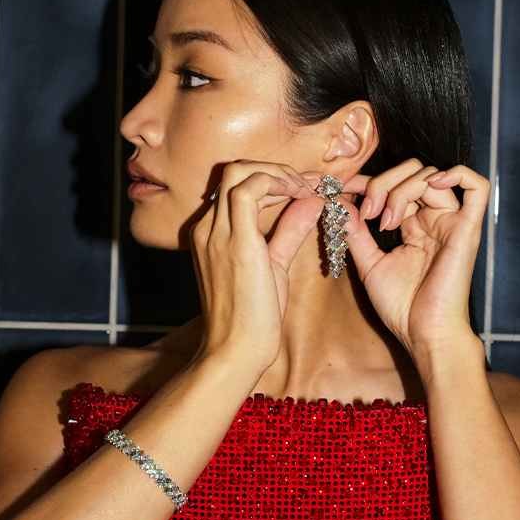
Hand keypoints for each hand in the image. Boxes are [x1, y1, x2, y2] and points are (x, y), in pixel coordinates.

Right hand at [190, 159, 328, 373]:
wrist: (235, 351)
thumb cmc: (251, 319)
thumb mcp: (274, 265)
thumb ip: (289, 230)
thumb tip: (312, 203)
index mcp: (211, 234)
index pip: (237, 186)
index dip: (273, 177)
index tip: (305, 186)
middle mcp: (208, 228)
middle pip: (235, 170)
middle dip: (276, 168)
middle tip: (308, 183)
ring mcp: (217, 233)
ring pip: (240, 172)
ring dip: (278, 172)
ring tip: (306, 187)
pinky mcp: (234, 242)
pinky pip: (249, 190)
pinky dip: (278, 182)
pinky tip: (301, 194)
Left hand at [337, 158, 488, 359]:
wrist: (424, 332)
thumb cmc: (401, 306)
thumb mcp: (368, 264)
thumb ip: (354, 232)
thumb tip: (337, 202)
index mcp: (414, 226)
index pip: (394, 185)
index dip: (366, 181)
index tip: (339, 189)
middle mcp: (434, 220)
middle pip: (412, 173)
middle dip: (382, 183)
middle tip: (366, 212)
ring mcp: (452, 222)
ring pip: (431, 176)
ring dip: (401, 189)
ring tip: (385, 221)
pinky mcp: (468, 228)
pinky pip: (477, 187)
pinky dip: (456, 173)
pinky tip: (431, 185)